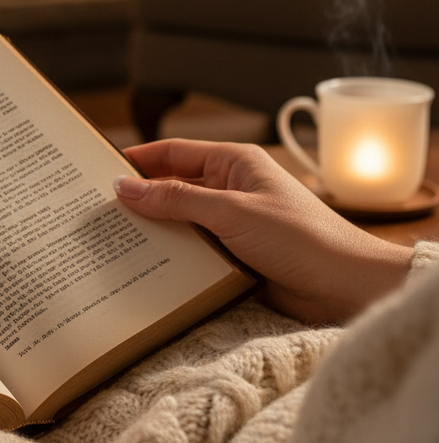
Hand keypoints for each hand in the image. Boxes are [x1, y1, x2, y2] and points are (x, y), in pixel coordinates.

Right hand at [115, 139, 412, 324]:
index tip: (95, 171)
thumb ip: (175, 199)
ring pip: (177, 223)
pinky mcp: (233, 256)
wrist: (347, 288)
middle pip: (170, 188)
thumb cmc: (301, 238)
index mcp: (232, 162)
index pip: (170, 153)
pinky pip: (191, 252)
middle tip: (95, 212)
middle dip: (137, 200)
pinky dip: (169, 258)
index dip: (134, 160)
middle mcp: (229, 189)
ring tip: (109, 242)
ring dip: (152, 232)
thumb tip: (124, 187)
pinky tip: (143, 267)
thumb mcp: (232, 212)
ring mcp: (231, 224)